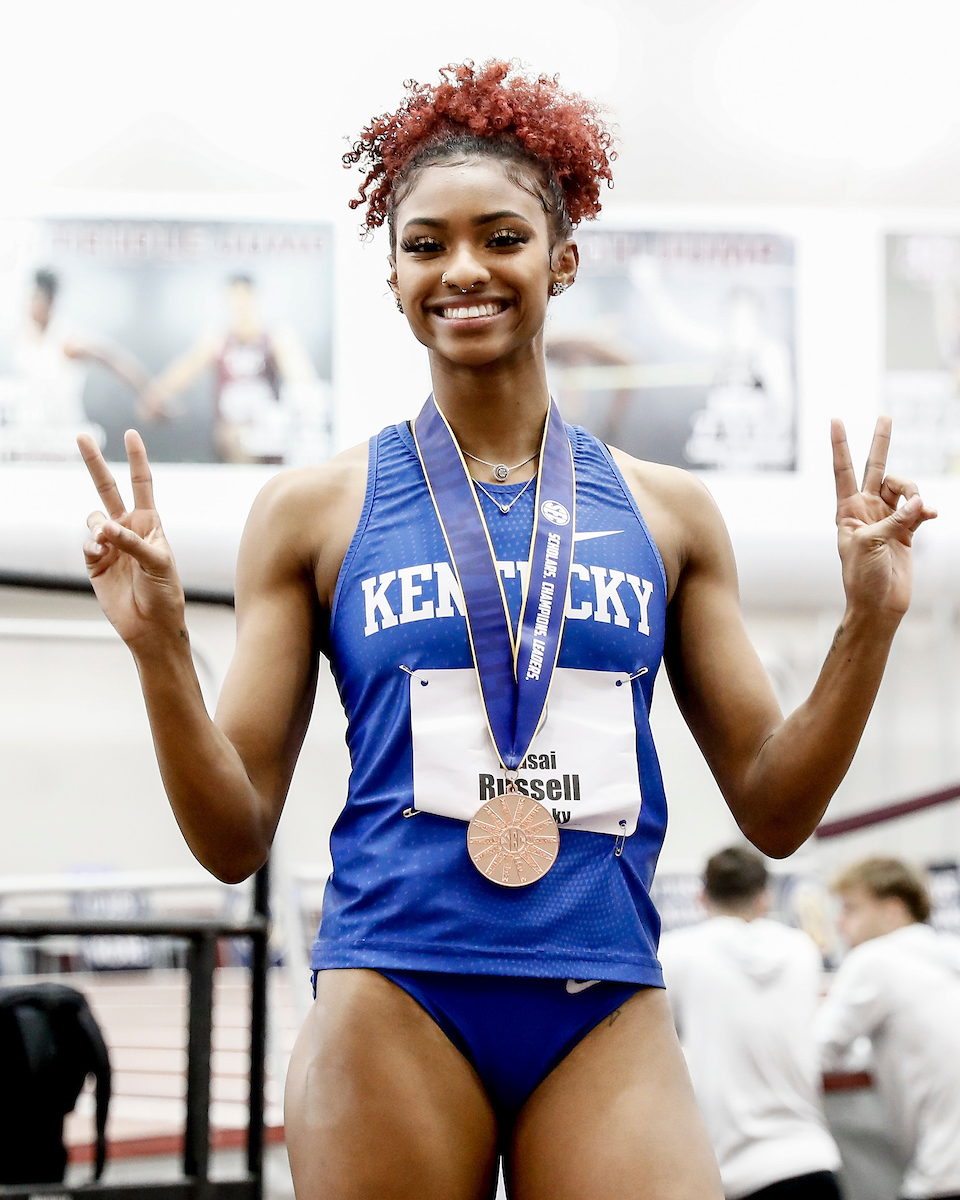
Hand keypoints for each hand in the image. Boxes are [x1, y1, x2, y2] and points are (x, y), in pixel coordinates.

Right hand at [79, 429, 185, 647]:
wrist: (151, 625)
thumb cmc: (165, 592)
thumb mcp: (159, 562)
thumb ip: (133, 541)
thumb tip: (103, 527)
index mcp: (150, 523)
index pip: (141, 484)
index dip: (136, 459)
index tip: (131, 434)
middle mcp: (128, 529)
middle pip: (108, 489)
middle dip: (95, 463)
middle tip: (82, 436)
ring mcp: (110, 544)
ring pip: (93, 519)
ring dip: (99, 528)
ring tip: (109, 544)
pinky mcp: (94, 562)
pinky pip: (86, 543)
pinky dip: (92, 547)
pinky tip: (101, 556)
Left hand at [832, 416, 936, 617]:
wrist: (879, 604)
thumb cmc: (862, 577)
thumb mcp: (871, 545)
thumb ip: (895, 521)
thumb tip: (920, 505)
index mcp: (848, 510)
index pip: (844, 469)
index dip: (841, 444)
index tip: (835, 419)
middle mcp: (867, 510)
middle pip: (876, 467)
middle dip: (881, 442)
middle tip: (885, 415)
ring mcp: (887, 518)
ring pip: (904, 488)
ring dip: (914, 494)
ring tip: (917, 512)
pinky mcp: (905, 530)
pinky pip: (919, 509)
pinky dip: (925, 511)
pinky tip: (931, 516)